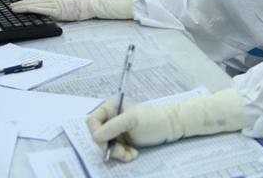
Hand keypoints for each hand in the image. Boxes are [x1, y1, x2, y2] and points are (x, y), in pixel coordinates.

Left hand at [9, 0, 133, 20]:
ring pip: (35, 4)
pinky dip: (31, 9)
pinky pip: (41, 9)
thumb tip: (48, 12)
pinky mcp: (57, 10)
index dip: (26, 2)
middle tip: (10, 6)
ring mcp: (54, 4)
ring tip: (13, 8)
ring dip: (23, 6)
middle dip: (21, 4)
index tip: (18, 4)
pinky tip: (24, 10)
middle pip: (33, 1)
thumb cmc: (81, 7)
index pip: (37, 0)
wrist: (90, 5)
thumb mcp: (66, 6)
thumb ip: (56, 8)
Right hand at [86, 89, 244, 161]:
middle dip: (110, 147)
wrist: (171, 127)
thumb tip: (96, 136)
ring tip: (131, 155)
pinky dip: (123, 155)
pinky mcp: (123, 140)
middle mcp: (111, 118)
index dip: (97, 134)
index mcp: (110, 107)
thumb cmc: (153, 119)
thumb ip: (113, 126)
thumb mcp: (132, 120)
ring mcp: (117, 130)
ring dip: (118, 153)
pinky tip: (134, 154)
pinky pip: (116, 151)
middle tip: (122, 153)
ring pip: (106, 146)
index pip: (92, 121)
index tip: (106, 144)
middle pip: (98, 136)